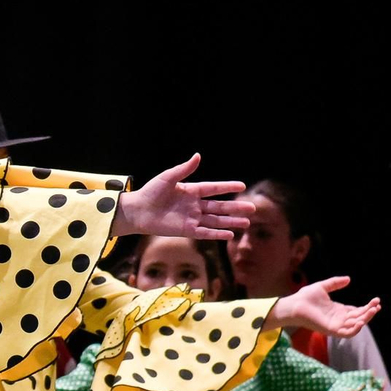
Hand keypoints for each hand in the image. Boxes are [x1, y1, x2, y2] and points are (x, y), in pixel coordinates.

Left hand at [111, 155, 253, 240]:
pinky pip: (204, 233)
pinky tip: (229, 235)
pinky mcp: (186, 230)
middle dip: (235, 208)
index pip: (214, 189)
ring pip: (215, 221)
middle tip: (252, 209)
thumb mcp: (168, 177)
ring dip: (231, 222)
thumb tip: (198, 156)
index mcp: (191, 191)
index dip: (227, 187)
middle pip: (219, 207)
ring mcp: (191, 218)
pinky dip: (216, 234)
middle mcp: (194, 205)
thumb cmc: (151, 192)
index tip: (242, 186)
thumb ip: (184, 169)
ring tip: (246, 223)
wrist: (138, 211)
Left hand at [266, 277, 380, 337]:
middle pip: (359, 317)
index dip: (367, 307)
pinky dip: (355, 329)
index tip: (376, 300)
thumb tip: (349, 279)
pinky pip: (347, 333)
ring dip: (366, 319)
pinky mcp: (331, 330)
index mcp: (339, 310)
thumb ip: (335, 283)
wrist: (294, 304)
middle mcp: (339, 319)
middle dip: (370, 312)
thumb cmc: (305, 297)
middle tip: (377, 304)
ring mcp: (336, 325)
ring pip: (356, 325)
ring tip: (373, 310)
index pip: (357, 310)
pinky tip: (362, 321)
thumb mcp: (323, 287)